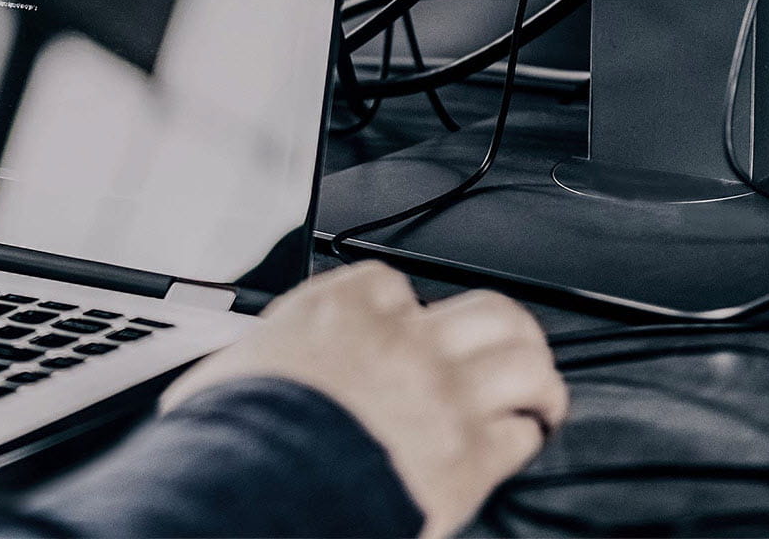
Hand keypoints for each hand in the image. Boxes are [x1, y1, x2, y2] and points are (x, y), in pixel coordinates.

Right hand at [162, 261, 564, 538]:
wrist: (260, 483)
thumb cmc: (234, 437)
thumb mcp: (234, 369)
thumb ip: (268, 359)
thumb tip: (249, 375)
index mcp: (341, 313)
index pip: (392, 285)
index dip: (405, 308)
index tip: (407, 325)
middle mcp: (403, 344)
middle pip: (487, 309)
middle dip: (504, 327)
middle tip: (505, 345)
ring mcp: (443, 396)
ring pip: (524, 359)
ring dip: (534, 376)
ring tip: (535, 392)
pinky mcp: (466, 457)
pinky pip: (521, 434)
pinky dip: (524, 436)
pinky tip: (519, 440)